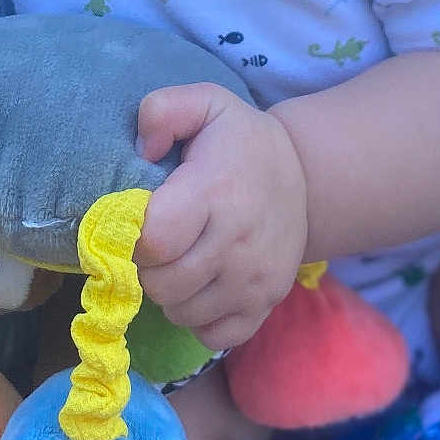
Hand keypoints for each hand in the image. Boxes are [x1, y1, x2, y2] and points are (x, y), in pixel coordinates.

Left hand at [134, 82, 306, 351]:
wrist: (306, 172)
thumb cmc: (238, 139)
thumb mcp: (205, 102)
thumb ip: (162, 111)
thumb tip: (144, 150)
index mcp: (216, 190)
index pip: (155, 241)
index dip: (133, 237)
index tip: (138, 221)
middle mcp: (239, 241)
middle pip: (163, 285)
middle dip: (146, 268)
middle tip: (156, 244)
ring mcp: (256, 279)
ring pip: (183, 314)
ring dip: (168, 294)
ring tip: (178, 261)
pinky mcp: (266, 303)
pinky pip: (214, 337)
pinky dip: (198, 319)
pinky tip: (199, 286)